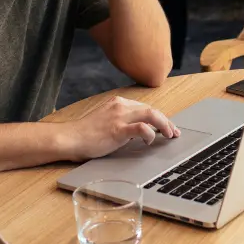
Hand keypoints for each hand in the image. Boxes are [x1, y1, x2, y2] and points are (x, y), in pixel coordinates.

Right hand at [62, 96, 179, 160]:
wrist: (70, 138)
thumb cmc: (85, 134)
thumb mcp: (106, 122)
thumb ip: (121, 122)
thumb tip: (140, 131)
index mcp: (118, 103)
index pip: (145, 107)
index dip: (159, 117)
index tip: (167, 126)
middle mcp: (120, 106)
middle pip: (151, 110)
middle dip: (166, 121)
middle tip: (174, 132)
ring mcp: (119, 116)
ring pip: (150, 114)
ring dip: (164, 125)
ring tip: (169, 135)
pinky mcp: (117, 129)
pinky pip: (141, 128)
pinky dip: (150, 134)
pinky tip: (150, 141)